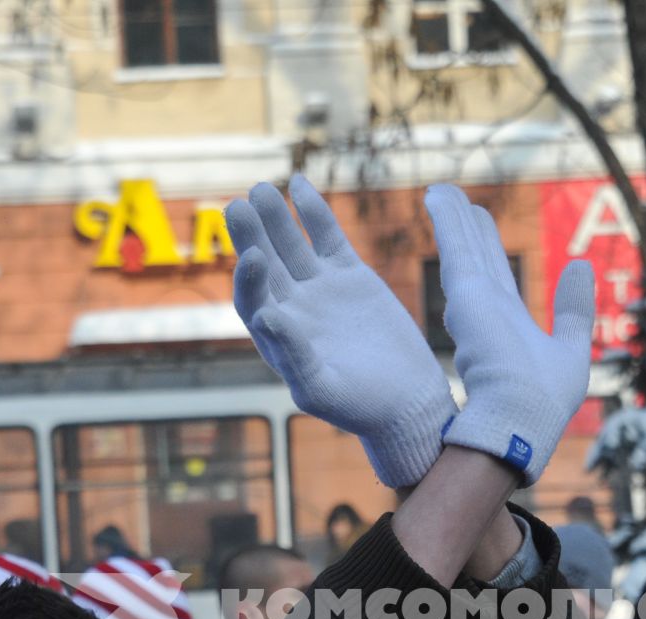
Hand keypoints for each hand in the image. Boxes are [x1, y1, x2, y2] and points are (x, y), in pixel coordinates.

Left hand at [226, 176, 454, 488]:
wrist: (407, 400)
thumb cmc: (360, 406)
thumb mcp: (321, 389)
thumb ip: (292, 353)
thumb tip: (264, 314)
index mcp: (277, 338)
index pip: (253, 299)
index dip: (249, 278)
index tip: (254, 256)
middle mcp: (292, 309)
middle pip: (265, 264)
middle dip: (251, 236)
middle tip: (238, 206)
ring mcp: (320, 289)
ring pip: (291, 245)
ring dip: (275, 218)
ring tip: (261, 188)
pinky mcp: (349, 276)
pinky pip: (326, 238)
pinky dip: (313, 213)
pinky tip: (298, 185)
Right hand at [427, 185, 594, 484]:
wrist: (520, 421)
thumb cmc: (543, 402)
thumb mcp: (569, 349)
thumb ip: (573, 310)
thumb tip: (580, 267)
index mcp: (506, 324)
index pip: (495, 276)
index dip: (486, 248)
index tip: (478, 224)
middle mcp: (485, 311)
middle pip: (473, 257)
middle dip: (464, 229)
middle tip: (451, 200)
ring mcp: (473, 302)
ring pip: (461, 247)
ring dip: (450, 216)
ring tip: (439, 190)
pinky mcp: (467, 294)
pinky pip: (456, 244)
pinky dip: (448, 217)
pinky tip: (438, 192)